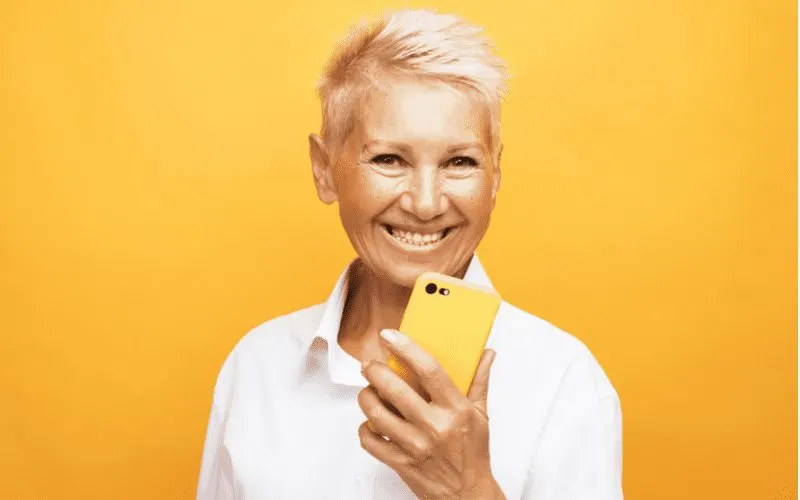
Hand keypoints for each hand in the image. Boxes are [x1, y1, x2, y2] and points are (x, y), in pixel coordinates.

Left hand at [357, 329, 504, 499]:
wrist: (468, 495)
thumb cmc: (473, 453)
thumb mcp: (481, 415)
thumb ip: (479, 381)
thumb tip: (487, 354)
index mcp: (456, 409)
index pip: (429, 370)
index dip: (406, 349)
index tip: (390, 336)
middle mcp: (434, 426)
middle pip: (394, 389)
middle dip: (375, 371)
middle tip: (369, 364)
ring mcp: (415, 446)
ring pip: (376, 413)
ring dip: (366, 397)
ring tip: (368, 390)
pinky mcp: (401, 463)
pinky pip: (370, 441)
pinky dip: (365, 428)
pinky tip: (371, 422)